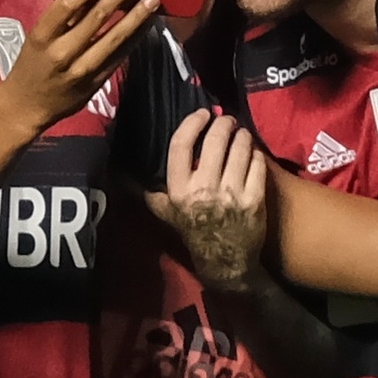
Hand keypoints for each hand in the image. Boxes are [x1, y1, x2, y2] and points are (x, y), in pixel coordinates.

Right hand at [0, 0, 158, 137]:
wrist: (27, 106)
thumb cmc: (32, 64)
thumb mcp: (38, 38)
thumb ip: (62, 18)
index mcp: (42, 37)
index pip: (65, 7)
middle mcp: (61, 53)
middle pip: (95, 19)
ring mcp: (81, 70)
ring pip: (113, 39)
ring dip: (136, 17)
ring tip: (152, 0)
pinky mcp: (96, 82)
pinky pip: (120, 57)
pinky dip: (135, 39)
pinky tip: (147, 24)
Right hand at [146, 111, 266, 291]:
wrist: (226, 263)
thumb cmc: (194, 234)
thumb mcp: (166, 214)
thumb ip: (149, 193)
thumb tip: (120, 175)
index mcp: (179, 190)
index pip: (181, 145)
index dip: (192, 124)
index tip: (202, 114)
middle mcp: (203, 189)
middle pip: (214, 142)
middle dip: (222, 125)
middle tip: (226, 120)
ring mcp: (231, 194)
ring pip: (238, 150)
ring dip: (241, 135)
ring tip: (240, 132)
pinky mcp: (254, 200)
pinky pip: (257, 165)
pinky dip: (255, 153)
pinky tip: (252, 151)